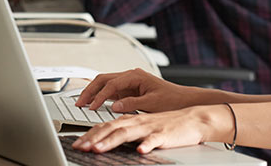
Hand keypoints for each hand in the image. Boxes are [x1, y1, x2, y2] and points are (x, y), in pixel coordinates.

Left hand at [72, 105, 227, 154]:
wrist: (193, 120)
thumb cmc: (167, 124)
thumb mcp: (142, 126)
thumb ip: (125, 130)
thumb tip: (105, 138)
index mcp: (131, 119)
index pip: (106, 126)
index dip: (90, 134)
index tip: (77, 144)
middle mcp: (137, 122)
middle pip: (111, 128)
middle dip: (93, 138)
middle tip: (79, 147)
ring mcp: (150, 127)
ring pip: (128, 133)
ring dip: (111, 141)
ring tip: (98, 149)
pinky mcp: (164, 134)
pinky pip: (154, 140)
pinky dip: (147, 145)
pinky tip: (140, 151)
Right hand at [76, 68, 193, 112]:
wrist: (184, 100)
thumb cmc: (172, 99)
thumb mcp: (152, 103)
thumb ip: (131, 103)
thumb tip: (114, 106)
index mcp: (135, 75)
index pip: (111, 84)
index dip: (99, 96)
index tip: (92, 107)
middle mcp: (130, 76)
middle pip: (103, 79)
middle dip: (90, 90)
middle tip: (79, 102)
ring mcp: (129, 82)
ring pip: (105, 83)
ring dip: (93, 92)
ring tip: (83, 102)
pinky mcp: (130, 90)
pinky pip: (111, 91)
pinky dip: (101, 96)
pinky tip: (95, 104)